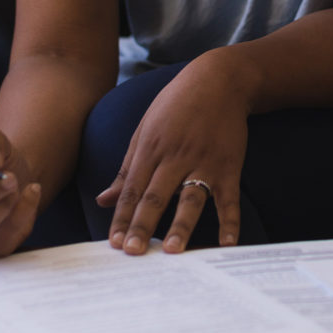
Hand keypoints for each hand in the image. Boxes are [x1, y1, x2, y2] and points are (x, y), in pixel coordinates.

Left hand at [96, 54, 247, 253]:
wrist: (220, 79)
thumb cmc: (178, 103)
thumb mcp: (146, 128)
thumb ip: (126, 167)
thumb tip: (103, 200)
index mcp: (151, 148)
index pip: (132, 189)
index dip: (122, 217)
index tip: (113, 244)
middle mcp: (175, 157)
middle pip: (156, 196)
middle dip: (143, 226)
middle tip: (132, 253)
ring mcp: (203, 162)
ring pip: (189, 198)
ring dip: (181, 225)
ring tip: (172, 250)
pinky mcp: (228, 165)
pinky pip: (229, 197)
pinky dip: (230, 221)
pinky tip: (227, 243)